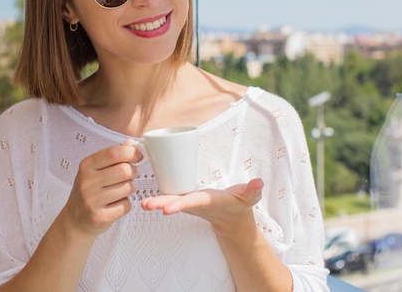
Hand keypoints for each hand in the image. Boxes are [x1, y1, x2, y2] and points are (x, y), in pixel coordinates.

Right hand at [61, 140, 141, 237]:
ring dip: (129, 189)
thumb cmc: (89, 191)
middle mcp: (87, 182)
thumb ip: (113, 156)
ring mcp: (93, 200)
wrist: (75, 219)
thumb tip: (132, 143)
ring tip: (119, 191)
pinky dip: (125, 205)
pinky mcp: (100, 217)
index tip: (138, 155)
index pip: (113, 153)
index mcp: (86, 166)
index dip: (131, 152)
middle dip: (133, 172)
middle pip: (124, 170)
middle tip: (130, 175)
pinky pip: (126, 205)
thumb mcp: (95, 170)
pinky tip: (115, 205)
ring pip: (128, 188)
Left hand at [140, 178, 263, 229]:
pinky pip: (170, 197)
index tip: (166, 209)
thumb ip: (254, 190)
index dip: (180, 203)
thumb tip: (259, 183)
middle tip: (147, 205)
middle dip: (162, 204)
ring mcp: (190, 203)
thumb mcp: (250, 198)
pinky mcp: (186, 200)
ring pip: (171, 201)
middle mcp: (196, 203)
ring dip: (156, 202)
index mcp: (209, 201)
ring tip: (143, 204)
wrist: (232, 218)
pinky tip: (145, 196)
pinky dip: (158, 197)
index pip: (193, 201)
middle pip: (177, 203)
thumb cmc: (239, 204)